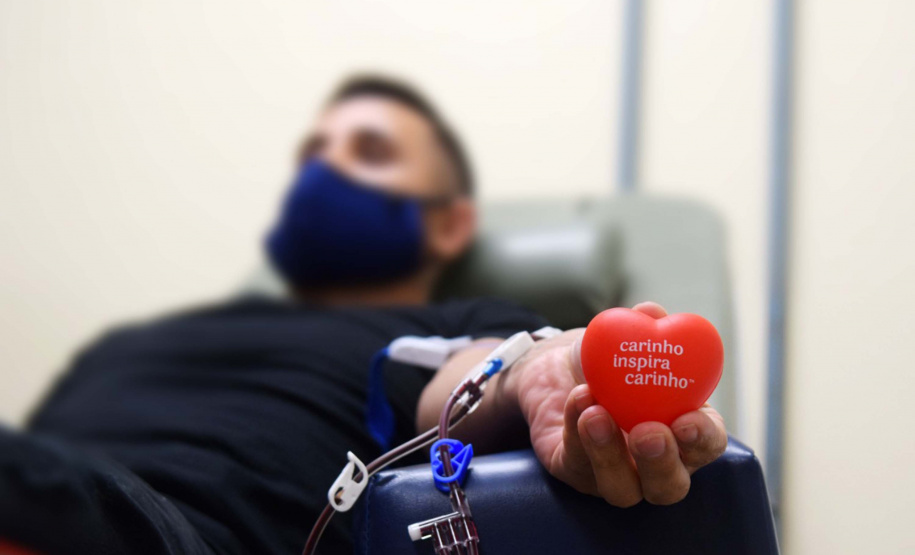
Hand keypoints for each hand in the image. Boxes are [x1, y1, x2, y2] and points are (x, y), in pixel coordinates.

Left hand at [506, 302, 727, 506]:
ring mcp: (615, 473)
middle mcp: (653, 462)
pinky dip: (576, 433)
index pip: (707, 445)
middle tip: (647, 433)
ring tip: (597, 413)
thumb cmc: (607, 358)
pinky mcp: (574, 471)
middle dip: (662, 464)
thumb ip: (641, 325)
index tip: (688, 421)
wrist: (556, 367)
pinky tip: (577, 401)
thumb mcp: (624, 336)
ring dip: (610, 454)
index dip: (703, 439)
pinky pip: (576, 464)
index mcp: (683, 428)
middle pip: (669, 487)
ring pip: (622, 489)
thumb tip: (649, 312)